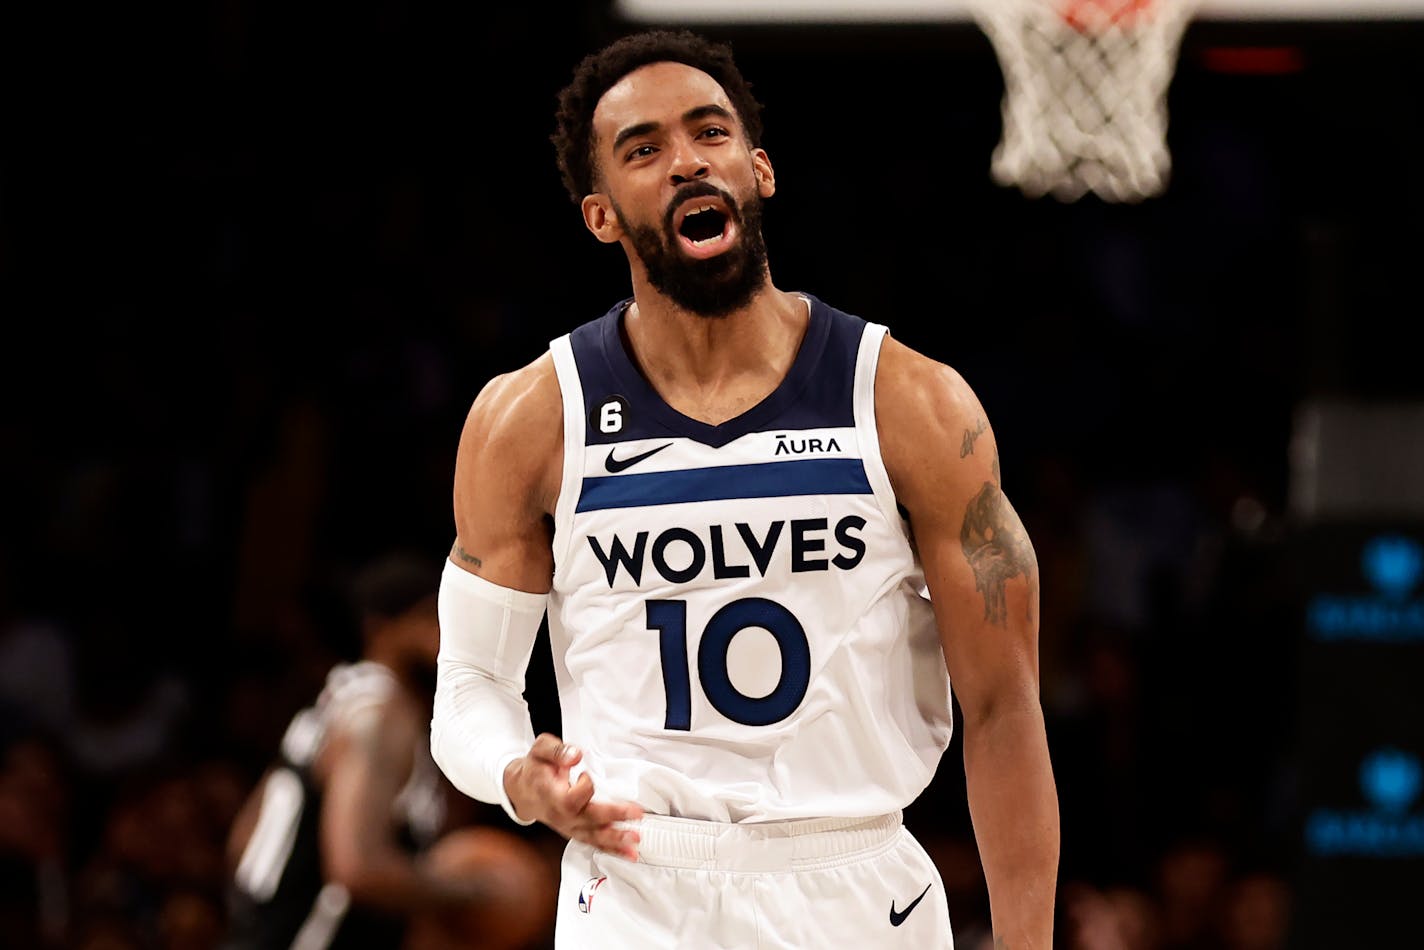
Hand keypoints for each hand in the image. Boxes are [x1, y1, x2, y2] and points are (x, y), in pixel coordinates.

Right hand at [503, 733, 642, 859]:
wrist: (522, 789)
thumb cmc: (535, 769)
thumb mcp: (540, 750)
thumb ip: (557, 751)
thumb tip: (575, 754)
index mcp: (551, 795)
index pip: (571, 799)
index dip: (584, 787)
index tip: (586, 774)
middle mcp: (560, 815)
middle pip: (588, 820)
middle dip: (613, 818)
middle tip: (635, 815)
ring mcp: (567, 826)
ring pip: (592, 837)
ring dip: (615, 840)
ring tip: (635, 842)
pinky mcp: (575, 831)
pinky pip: (593, 842)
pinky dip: (612, 849)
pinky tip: (628, 853)